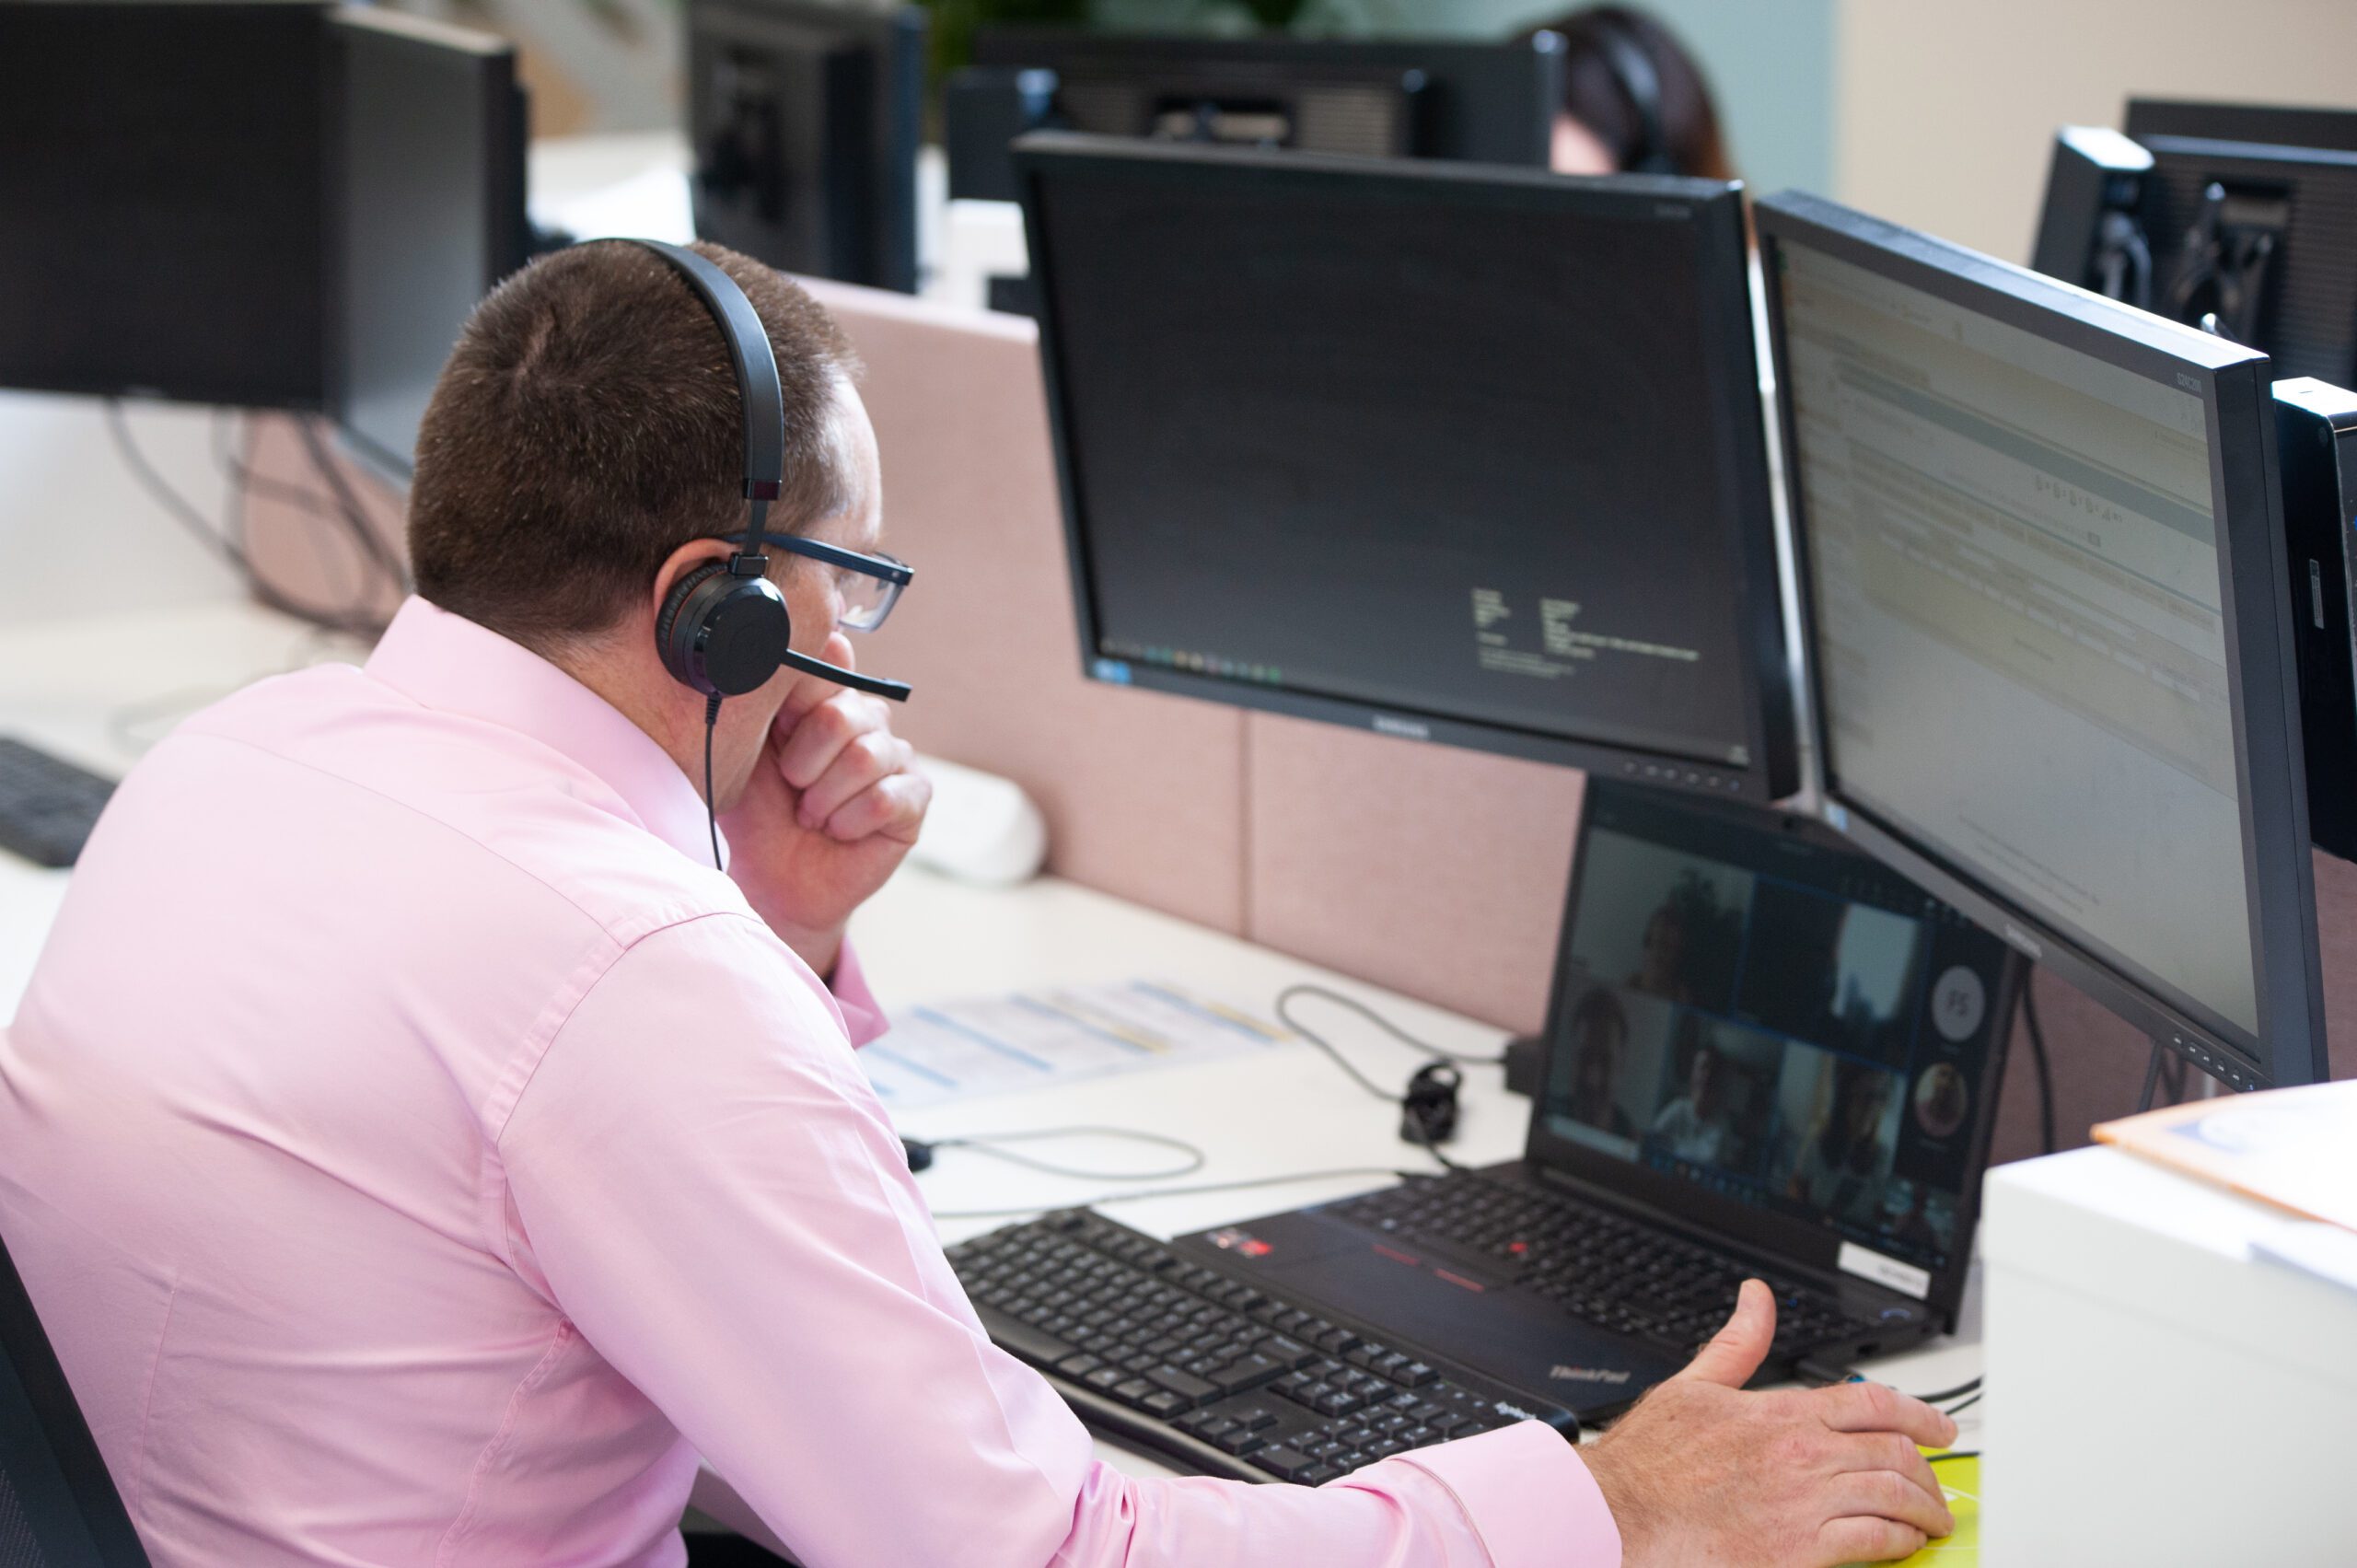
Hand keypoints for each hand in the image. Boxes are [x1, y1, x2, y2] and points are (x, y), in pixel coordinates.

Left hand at [719, 634, 930, 975]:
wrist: (771, 884)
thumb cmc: (756, 817)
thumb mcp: (747, 753)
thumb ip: (776, 696)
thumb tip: (827, 636)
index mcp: (824, 699)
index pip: (826, 667)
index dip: (794, 708)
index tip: (775, 737)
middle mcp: (867, 721)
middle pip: (842, 715)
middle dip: (803, 763)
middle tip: (792, 789)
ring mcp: (895, 759)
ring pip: (865, 758)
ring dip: (824, 798)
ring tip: (810, 816)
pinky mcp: (914, 801)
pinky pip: (886, 799)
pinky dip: (849, 822)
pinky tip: (838, 832)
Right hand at [1579, 1280, 1957, 1566]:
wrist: (1624, 1515)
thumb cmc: (1651, 1461)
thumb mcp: (1694, 1386)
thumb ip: (1739, 1344)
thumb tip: (1757, 1299)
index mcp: (1783, 1412)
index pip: (1874, 1403)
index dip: (1919, 1415)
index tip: (1940, 1429)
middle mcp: (1803, 1454)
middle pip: (1893, 1452)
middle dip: (1926, 1469)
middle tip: (1938, 1482)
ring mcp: (1806, 1503)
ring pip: (1893, 1496)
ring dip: (1923, 1509)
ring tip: (1931, 1520)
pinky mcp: (1802, 1550)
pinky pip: (1875, 1541)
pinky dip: (1900, 1542)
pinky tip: (1904, 1544)